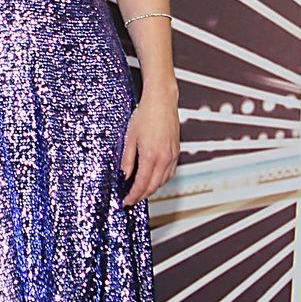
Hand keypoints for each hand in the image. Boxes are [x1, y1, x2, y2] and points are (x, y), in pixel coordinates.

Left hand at [119, 90, 179, 207]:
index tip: (126, 201)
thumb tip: (124, 174)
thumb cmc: (146, 114)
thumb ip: (127, 159)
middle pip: (153, 186)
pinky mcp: (176, 152)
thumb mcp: (129, 137)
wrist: (162, 101)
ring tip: (140, 190)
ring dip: (151, 189)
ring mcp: (172, 155)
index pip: (142, 184)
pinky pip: (170, 172)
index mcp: (151, 155)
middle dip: (142, 196)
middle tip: (132, 199)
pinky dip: (161, 180)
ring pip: (163, 181)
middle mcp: (164, 158)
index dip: (133, 196)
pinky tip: (153, 178)